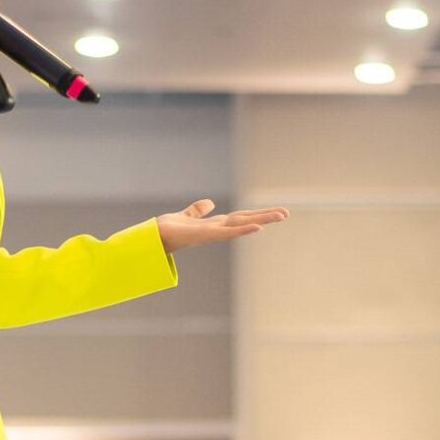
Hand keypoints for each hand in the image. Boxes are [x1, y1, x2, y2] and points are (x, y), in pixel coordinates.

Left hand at [156, 198, 288, 255]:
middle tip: (286, 213)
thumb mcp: (186, 216)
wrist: (154, 236)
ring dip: (261, 220)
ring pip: (242, 224)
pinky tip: (257, 227)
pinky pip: (227, 233)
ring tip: (280, 215)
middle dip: (266, 216)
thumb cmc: (168, 230)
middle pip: (246, 220)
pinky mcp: (206, 235)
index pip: (240, 217)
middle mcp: (217, 229)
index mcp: (215, 225)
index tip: (274, 212)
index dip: (257, 214)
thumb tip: (209, 203)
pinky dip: (243, 230)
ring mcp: (213, 233)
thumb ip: (197, 211)